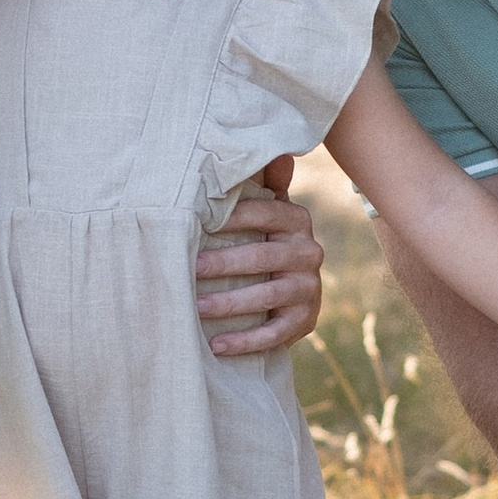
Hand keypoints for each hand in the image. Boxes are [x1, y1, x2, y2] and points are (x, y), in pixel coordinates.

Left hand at [194, 156, 322, 357]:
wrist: (288, 293)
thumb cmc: (262, 241)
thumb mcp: (264, 212)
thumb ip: (264, 185)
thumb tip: (278, 153)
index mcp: (296, 220)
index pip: (266, 213)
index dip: (233, 217)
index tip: (198, 221)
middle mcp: (309, 252)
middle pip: (264, 257)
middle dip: (224, 264)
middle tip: (188, 268)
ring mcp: (309, 288)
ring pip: (269, 295)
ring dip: (230, 303)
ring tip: (196, 308)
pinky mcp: (306, 320)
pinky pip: (275, 333)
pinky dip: (245, 341)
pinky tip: (215, 345)